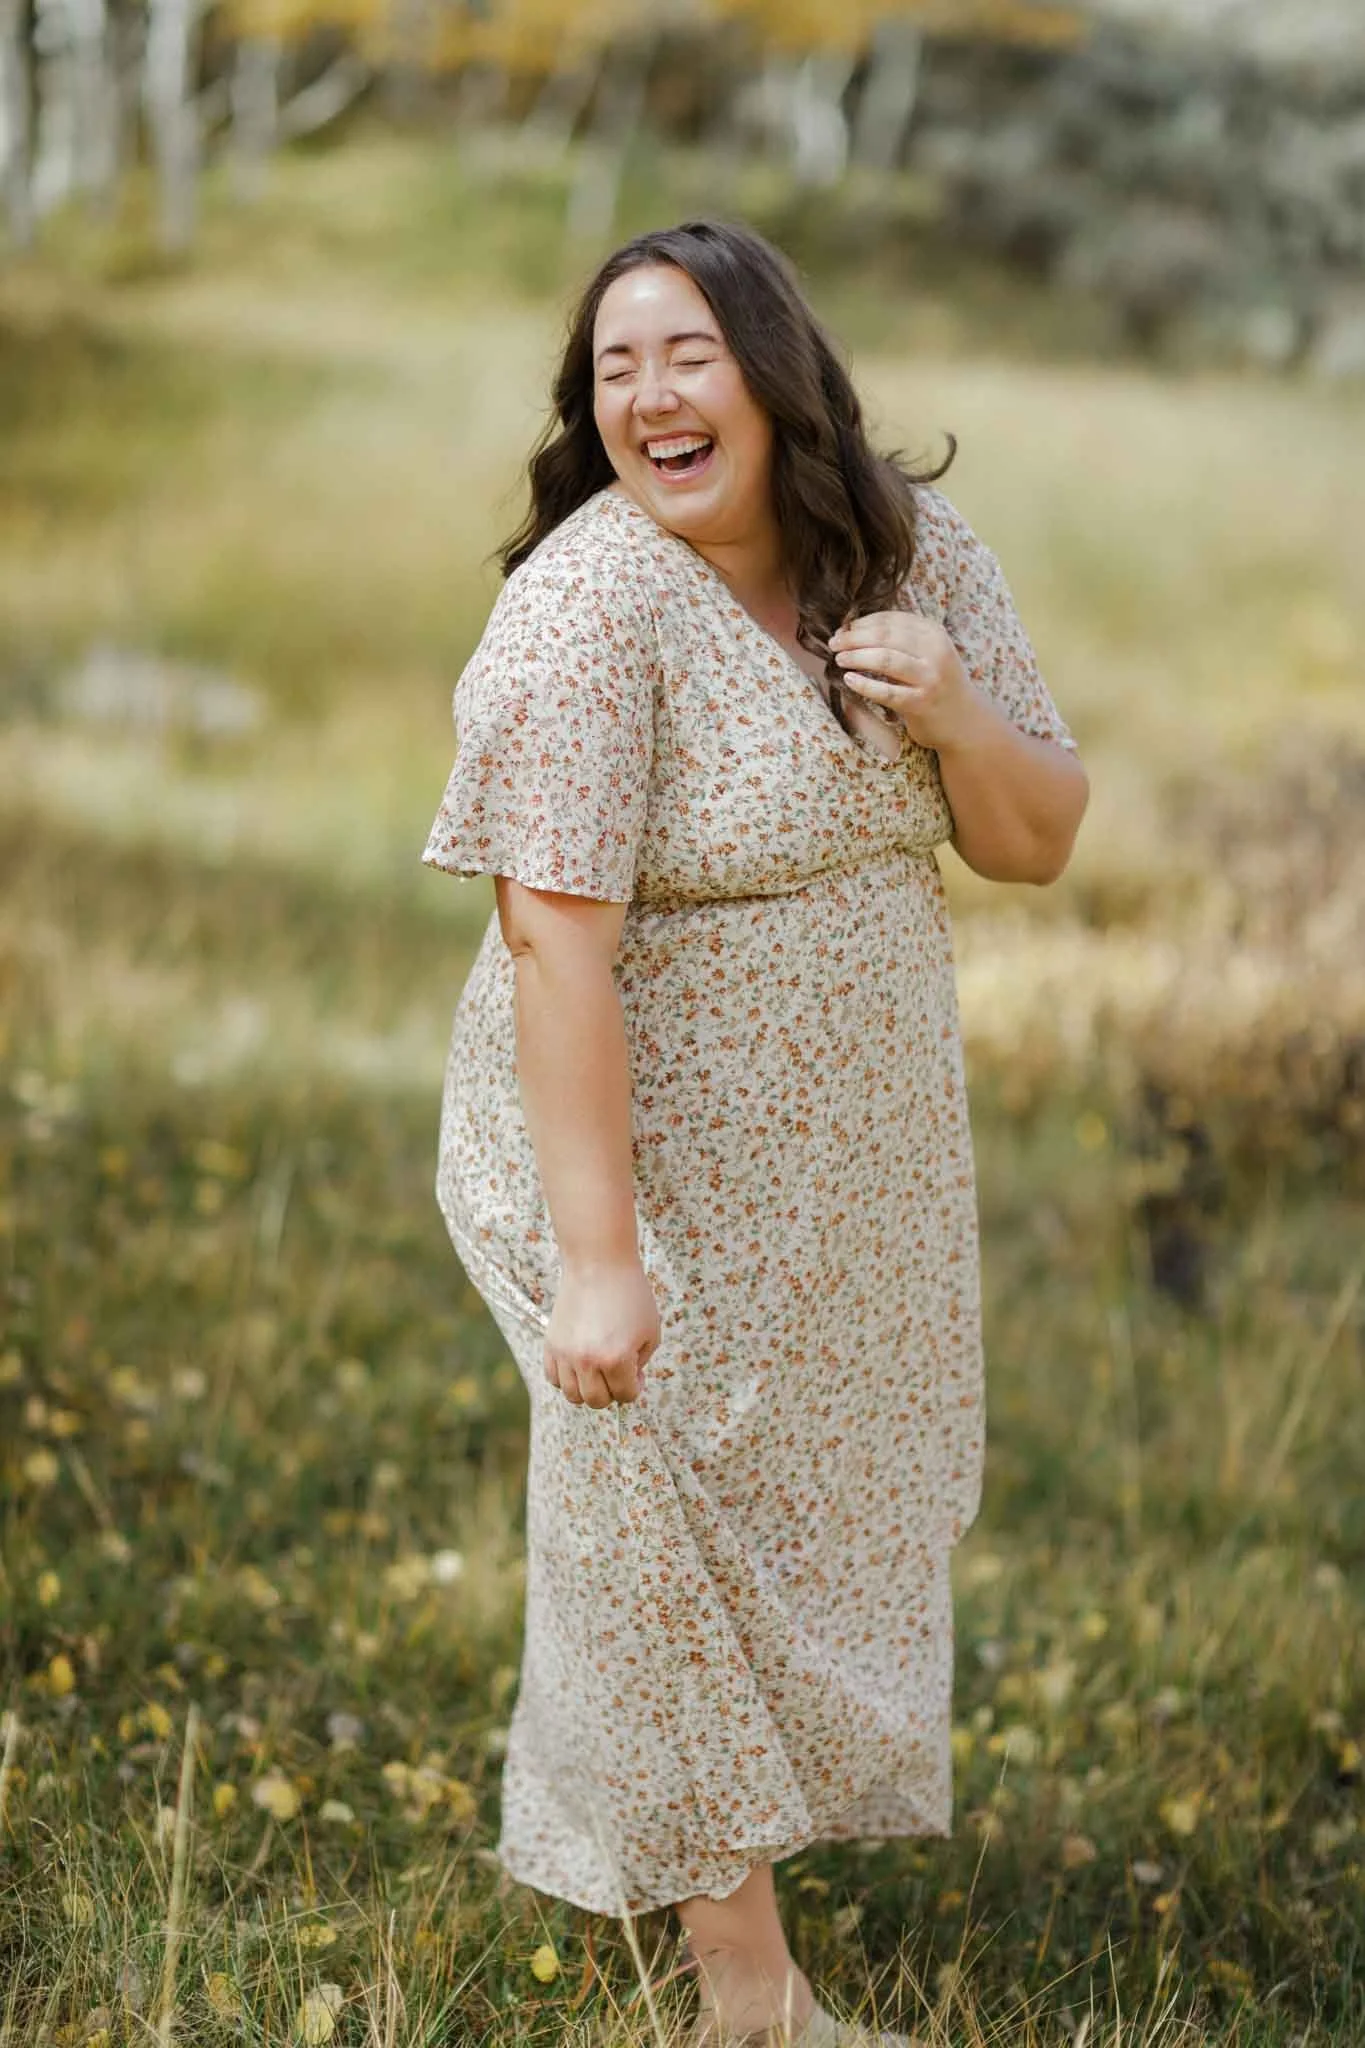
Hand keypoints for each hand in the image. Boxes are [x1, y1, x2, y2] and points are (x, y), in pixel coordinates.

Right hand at [544, 1257, 660, 1408]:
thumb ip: (640, 1363)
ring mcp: (565, 1354)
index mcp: (616, 1359)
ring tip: (598, 1370)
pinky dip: (566, 1378)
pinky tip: (580, 1363)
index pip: (625, 1395)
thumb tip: (626, 1382)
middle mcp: (587, 1361)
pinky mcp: (551, 1344)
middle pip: (597, 1401)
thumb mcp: (650, 1331)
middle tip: (618, 1372)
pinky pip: (553, 1378)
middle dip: (612, 1392)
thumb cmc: (630, 1294)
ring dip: (588, 1389)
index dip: (636, 1386)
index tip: (638, 1373)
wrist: (598, 1263)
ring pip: (572, 1395)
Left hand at [828, 611, 984, 753]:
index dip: (862, 622)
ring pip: (885, 660)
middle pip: (884, 636)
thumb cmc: (937, 682)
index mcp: (934, 633)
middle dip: (854, 637)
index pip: (891, 619)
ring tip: (839, 658)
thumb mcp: (929, 652)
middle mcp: (935, 651)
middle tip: (834, 643)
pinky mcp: (921, 703)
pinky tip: (849, 680)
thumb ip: (901, 638)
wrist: (965, 720)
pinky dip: (864, 685)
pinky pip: (886, 692)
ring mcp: (929, 678)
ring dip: (856, 657)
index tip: (843, 628)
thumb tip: (854, 628)